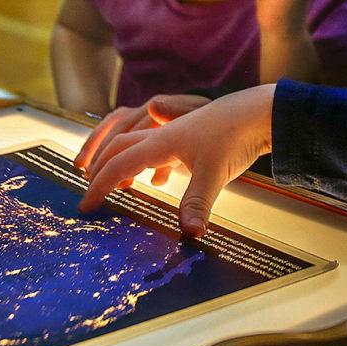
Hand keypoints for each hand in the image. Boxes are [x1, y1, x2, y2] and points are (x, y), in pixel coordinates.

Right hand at [78, 83, 275, 235]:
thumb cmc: (236, 137)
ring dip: (119, 159)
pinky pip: (156, 142)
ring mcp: (176, 130)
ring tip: (117, 185)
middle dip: (100, 168)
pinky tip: (157, 180)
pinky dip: (146, 159)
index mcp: (160, 141)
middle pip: (119, 146)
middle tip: (88, 190)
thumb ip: (197, 203)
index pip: (119, 163)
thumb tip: (190, 234)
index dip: (99, 186)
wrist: (260, 112)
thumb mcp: (215, 173)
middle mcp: (162, 132)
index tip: (86, 207)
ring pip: (135, 140)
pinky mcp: (191, 133)